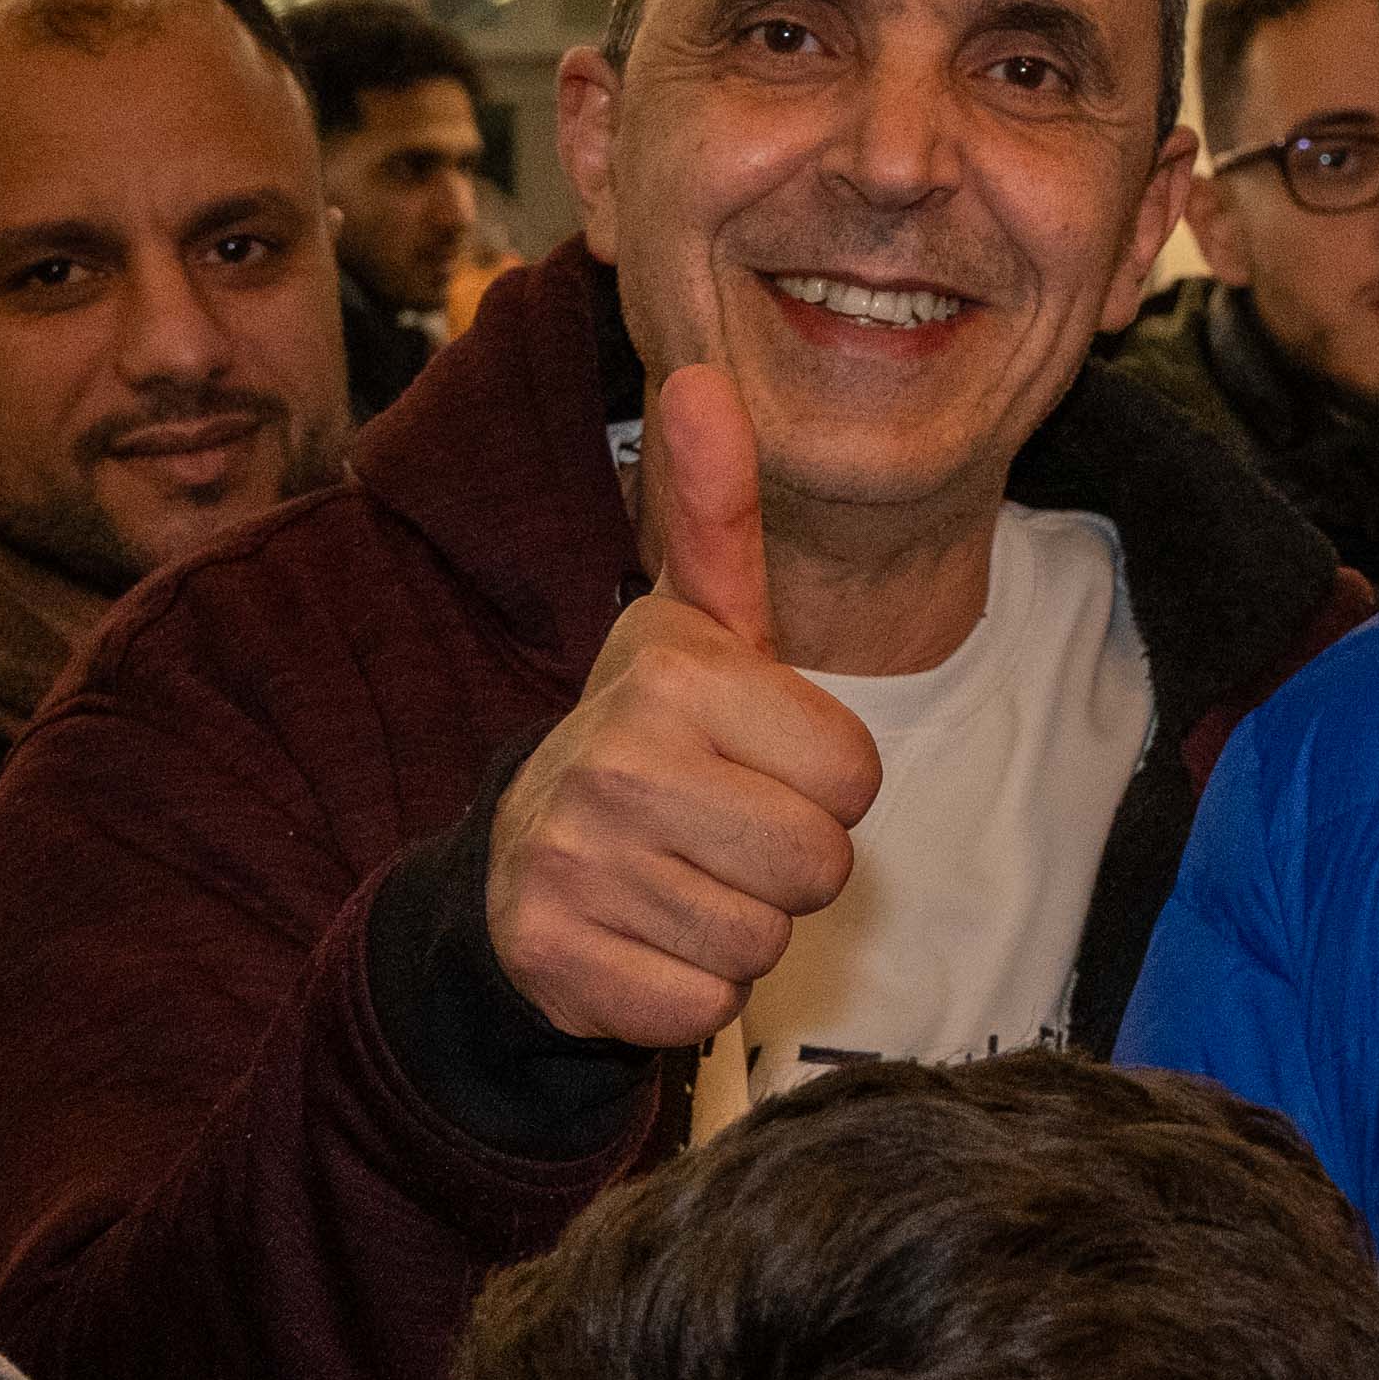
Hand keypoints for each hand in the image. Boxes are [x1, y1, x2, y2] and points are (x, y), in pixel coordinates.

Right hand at [473, 362, 884, 1052]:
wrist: (521, 866)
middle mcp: (609, 757)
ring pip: (762, 942)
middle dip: (787, 865)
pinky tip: (642, 942)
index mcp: (670, 670)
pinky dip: (686, 995)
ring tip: (677, 881)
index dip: (823, 784)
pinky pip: (700, 1008)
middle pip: (819, 865)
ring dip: (736, 929)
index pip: (856, 778)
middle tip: (719, 834)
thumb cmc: (654, 744)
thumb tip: (703, 371)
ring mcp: (571, 864)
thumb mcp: (698, 628)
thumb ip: (719, 509)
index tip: (752, 765)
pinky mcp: (553, 961)